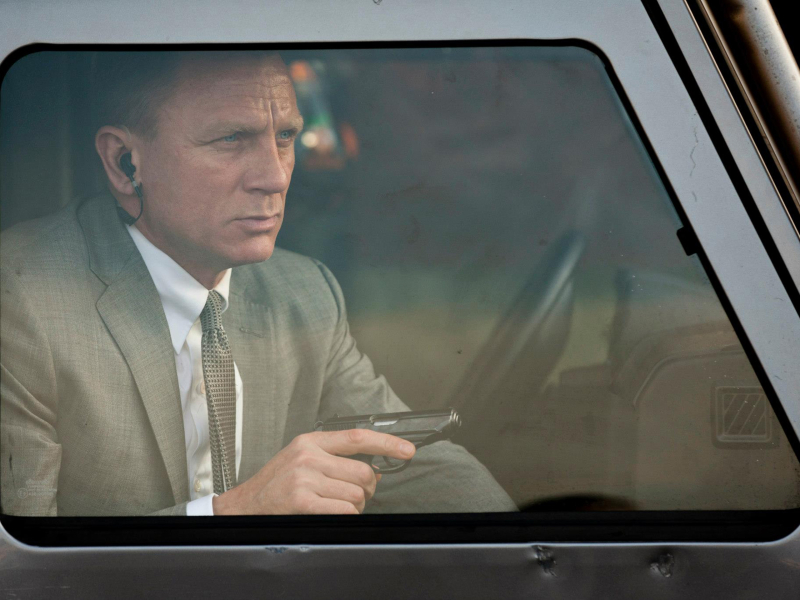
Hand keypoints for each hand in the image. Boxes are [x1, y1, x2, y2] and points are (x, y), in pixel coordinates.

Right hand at [212, 429, 415, 514]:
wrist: (243, 506)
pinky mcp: (302, 499)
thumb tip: (374, 470)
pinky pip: (344, 509)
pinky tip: (333, 514)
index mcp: (311, 441)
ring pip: (357, 493)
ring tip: (337, 506)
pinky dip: (346, 515)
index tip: (407, 450)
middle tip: (356, 495)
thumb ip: (334, 459)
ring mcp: (305, 477)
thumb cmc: (276, 484)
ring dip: (356, 505)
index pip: (358, 436)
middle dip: (368, 489)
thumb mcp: (302, 459)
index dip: (387, 442)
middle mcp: (309, 455)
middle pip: (364, 471)